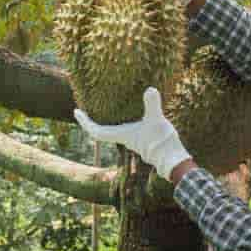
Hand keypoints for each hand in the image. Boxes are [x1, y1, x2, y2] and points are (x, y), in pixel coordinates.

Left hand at [74, 87, 190, 181]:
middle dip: (90, 121)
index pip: (96, 131)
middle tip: (83, 109)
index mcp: (122, 135)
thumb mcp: (156, 120)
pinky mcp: (142, 141)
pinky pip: (125, 131)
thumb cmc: (162, 143)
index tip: (76, 112)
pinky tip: (127, 114)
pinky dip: (120, 122)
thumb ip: (152, 105)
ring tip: (102, 108)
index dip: (85, 122)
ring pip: (113, 131)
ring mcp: (133, 141)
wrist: (174, 161)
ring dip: (105, 122)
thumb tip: (150, 89)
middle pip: (100, 131)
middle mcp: (124, 139)